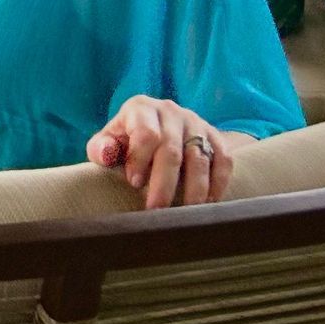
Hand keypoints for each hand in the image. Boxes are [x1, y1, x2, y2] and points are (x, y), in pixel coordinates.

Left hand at [87, 96, 233, 207]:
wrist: (156, 129)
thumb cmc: (126, 142)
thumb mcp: (108, 141)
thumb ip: (101, 148)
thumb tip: (106, 154)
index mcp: (141, 108)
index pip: (145, 133)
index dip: (140, 159)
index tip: (134, 183)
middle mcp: (171, 112)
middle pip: (171, 150)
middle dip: (164, 183)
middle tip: (156, 209)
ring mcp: (196, 123)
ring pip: (199, 157)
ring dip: (193, 189)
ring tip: (183, 215)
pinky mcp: (215, 137)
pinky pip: (223, 160)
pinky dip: (218, 183)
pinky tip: (207, 204)